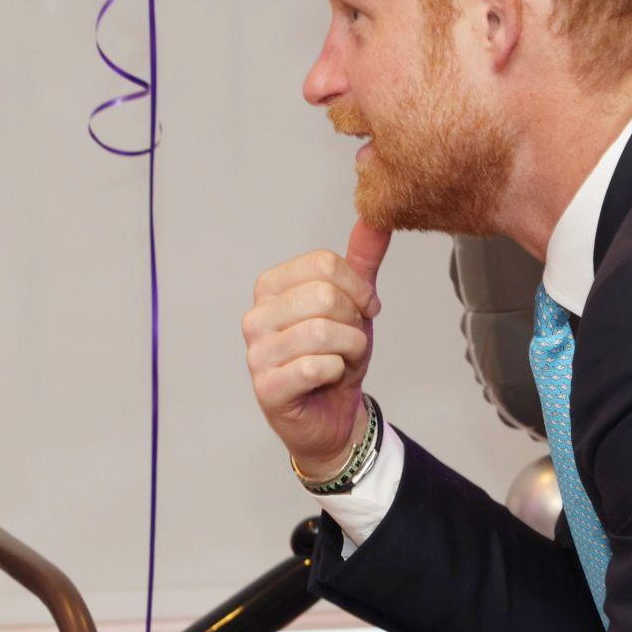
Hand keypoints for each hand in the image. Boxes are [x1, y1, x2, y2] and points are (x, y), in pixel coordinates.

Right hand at [244, 219, 389, 479]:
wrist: (332, 415)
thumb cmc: (336, 356)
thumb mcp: (353, 304)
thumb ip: (361, 261)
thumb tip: (375, 216)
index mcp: (271, 288)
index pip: (324, 263)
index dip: (358, 288)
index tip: (363, 309)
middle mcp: (256, 317)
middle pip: (324, 295)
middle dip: (354, 322)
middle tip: (350, 341)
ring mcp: (256, 353)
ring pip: (324, 331)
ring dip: (350, 349)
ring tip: (342, 361)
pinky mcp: (266, 387)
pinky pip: (317, 366)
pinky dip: (338, 372)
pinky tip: (329, 380)